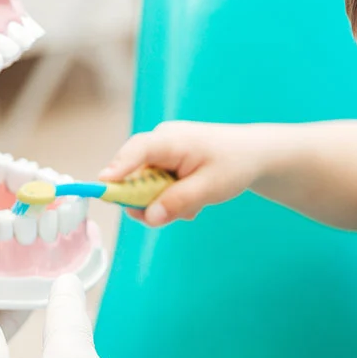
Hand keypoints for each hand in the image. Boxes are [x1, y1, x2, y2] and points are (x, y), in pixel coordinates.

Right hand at [99, 121, 266, 226]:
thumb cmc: (234, 163)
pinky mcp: (166, 163)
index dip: (117, 169)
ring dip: (163, 203)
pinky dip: (170, 199)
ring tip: (192, 207)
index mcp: (170, 140)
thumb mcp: (209, 188)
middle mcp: (160, 142)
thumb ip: (177, 202)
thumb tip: (148, 217)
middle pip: (133, 175)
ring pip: (144, 186)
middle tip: (169, 216)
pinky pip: (155, 186)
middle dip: (147, 201)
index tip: (102, 186)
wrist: (254, 154)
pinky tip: (192, 201)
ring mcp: (162, 153)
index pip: (136, 151)